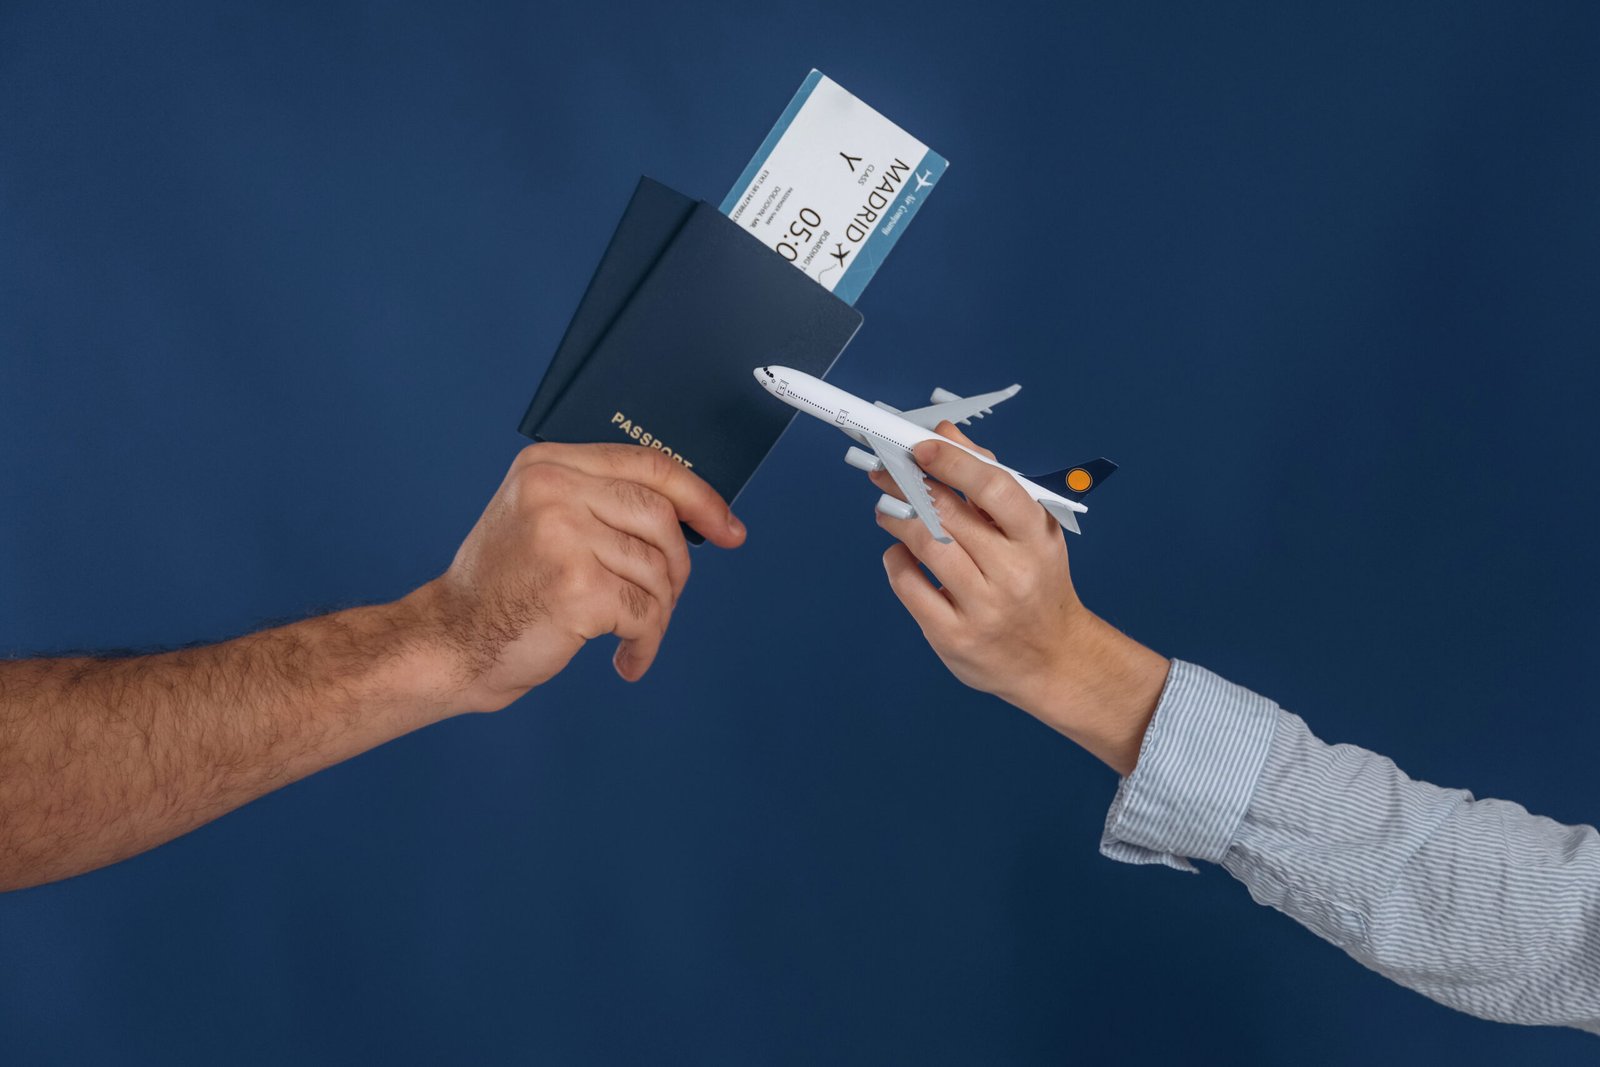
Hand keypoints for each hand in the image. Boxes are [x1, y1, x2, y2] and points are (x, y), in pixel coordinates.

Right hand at [415, 443, 745, 711]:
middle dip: (678, 566)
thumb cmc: (503, 588)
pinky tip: (625, 658)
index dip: (699, 497)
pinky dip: (645, 641)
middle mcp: (554, 490)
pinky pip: (644, 613)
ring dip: (658, 612)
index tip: (729, 527)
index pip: (648, 465)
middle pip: (661, 517)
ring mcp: (564, 536)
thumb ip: (602, 503)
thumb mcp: (542, 518)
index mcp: (549, 464)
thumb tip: (695, 516)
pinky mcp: (576, 587)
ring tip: (633, 634)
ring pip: (658, 569)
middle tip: (665, 600)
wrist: (450, 641)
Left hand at [868, 422, 1167, 774]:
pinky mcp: (953, 637)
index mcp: (1036, 538)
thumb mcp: (1033, 529)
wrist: (1055, 658)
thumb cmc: (1038, 582)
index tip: (921, 446)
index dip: (953, 462)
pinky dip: (896, 560)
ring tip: (887, 508)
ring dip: (897, 518)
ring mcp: (982, 609)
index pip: (994, 488)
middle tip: (887, 470)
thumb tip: (947, 435)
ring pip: (926, 547)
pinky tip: (900, 551)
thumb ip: (992, 480)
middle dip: (909, 484)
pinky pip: (909, 587)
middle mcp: (1012, 573)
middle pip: (950, 515)